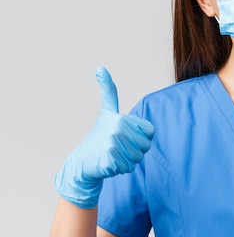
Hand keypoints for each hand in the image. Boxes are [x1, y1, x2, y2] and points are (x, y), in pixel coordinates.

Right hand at [54, 67, 154, 208]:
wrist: (82, 162)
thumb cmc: (98, 136)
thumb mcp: (106, 111)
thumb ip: (108, 91)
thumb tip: (100, 67)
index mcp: (121, 118)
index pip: (150, 132)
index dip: (141, 138)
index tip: (126, 136)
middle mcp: (117, 129)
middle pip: (145, 146)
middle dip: (135, 151)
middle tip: (118, 148)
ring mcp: (113, 144)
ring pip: (137, 158)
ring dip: (128, 160)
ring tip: (113, 155)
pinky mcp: (110, 159)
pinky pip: (128, 167)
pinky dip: (121, 169)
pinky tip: (109, 164)